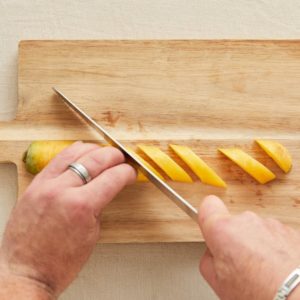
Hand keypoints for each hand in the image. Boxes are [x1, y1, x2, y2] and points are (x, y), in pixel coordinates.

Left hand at [0, 141, 135, 298]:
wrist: (25, 272)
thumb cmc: (57, 262)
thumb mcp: (91, 235)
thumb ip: (99, 206)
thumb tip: (105, 188)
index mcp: (81, 206)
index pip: (113, 177)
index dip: (127, 172)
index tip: (131, 172)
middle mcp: (62, 191)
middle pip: (97, 159)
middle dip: (115, 156)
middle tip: (121, 159)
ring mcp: (45, 186)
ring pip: (75, 152)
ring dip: (94, 150)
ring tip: (102, 153)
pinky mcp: (33, 185)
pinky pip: (56, 160)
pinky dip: (72, 153)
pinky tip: (80, 153)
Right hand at [198, 195, 299, 299]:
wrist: (297, 298)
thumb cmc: (260, 293)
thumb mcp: (217, 282)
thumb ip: (208, 258)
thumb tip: (213, 253)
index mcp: (223, 230)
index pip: (208, 205)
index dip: (207, 216)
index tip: (209, 227)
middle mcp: (247, 221)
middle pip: (233, 222)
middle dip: (234, 239)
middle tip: (239, 264)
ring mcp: (270, 225)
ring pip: (255, 230)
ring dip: (256, 244)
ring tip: (262, 271)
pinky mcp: (290, 232)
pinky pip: (274, 237)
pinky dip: (274, 249)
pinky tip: (277, 269)